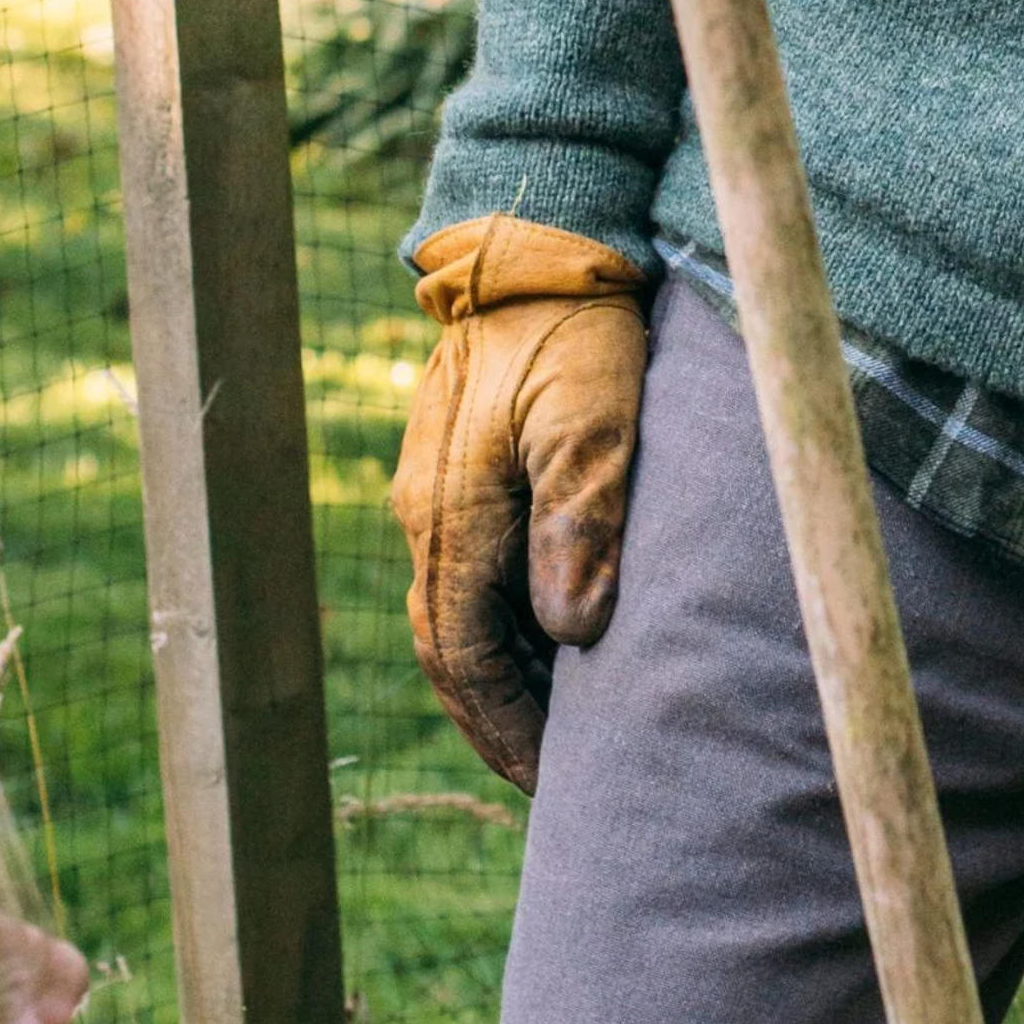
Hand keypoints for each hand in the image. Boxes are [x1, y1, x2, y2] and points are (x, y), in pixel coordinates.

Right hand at [391, 220, 655, 791]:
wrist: (541, 241)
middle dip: (497, 720)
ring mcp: (439, 489)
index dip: (505, 726)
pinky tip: (555, 645)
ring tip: (563, 731)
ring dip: (503, 678)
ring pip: (459, 614)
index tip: (553, 783)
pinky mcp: (463, 468)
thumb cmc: (576, 326)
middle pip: (450, 646)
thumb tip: (573, 629)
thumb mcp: (593, 414)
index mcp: (452, 513)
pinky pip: (473, 574)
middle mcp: (430, 511)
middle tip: (558, 780)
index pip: (463, 653)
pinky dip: (507, 627)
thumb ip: (582, 515)